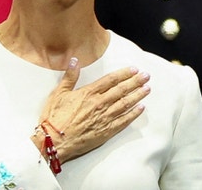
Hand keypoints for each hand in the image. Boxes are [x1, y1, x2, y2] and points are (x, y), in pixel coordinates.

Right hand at [33, 57, 150, 162]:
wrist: (55, 141)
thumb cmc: (54, 118)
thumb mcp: (58, 93)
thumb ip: (69, 76)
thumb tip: (74, 60)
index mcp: (89, 93)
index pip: (111, 80)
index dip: (124, 74)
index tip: (134, 69)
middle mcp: (100, 103)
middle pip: (122, 90)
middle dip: (136, 82)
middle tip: (146, 76)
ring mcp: (104, 118)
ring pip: (125, 104)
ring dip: (137, 96)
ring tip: (147, 89)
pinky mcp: (106, 131)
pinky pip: (123, 121)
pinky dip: (133, 114)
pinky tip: (140, 109)